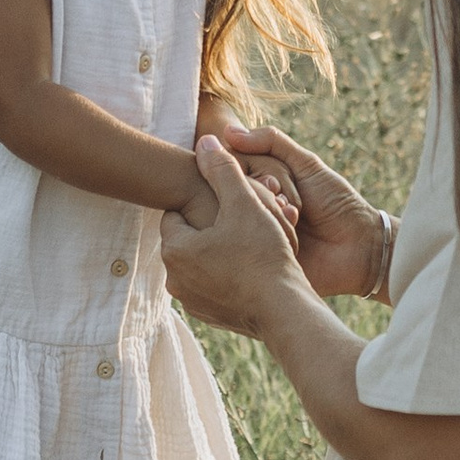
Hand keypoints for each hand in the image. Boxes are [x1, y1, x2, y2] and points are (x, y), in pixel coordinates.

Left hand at [163, 137, 316, 341]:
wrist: (285, 311)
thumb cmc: (263, 254)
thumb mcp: (245, 203)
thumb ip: (222, 170)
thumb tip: (204, 142)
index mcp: (174, 249)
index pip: (179, 212)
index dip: (205, 203)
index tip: (229, 203)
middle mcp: (175, 279)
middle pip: (191, 237)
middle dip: (215, 226)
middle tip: (246, 220)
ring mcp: (192, 302)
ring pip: (204, 262)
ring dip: (222, 251)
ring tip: (253, 243)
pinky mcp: (211, 317)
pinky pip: (216, 285)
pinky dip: (230, 275)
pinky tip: (255, 268)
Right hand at [215, 125, 388, 300]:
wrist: (358, 246)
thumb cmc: (335, 202)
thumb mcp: (306, 165)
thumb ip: (271, 142)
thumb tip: (227, 130)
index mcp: (258, 183)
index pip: (232, 165)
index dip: (252, 169)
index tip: (276, 181)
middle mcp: (249, 207)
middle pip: (229, 188)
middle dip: (262, 190)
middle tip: (288, 201)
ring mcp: (250, 234)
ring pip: (233, 213)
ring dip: (267, 211)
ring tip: (294, 218)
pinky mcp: (256, 259)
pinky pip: (244, 243)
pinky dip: (269, 233)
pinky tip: (291, 237)